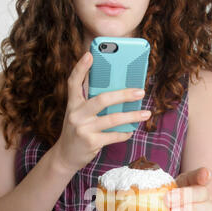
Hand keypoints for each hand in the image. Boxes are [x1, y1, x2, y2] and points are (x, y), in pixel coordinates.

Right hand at [52, 52, 151, 173]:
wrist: (65, 156)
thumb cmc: (77, 131)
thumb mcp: (78, 114)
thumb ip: (90, 102)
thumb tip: (117, 91)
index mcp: (72, 104)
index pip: (73, 82)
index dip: (81, 68)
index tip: (90, 54)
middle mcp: (76, 114)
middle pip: (102, 99)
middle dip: (124, 94)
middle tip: (140, 91)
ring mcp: (83, 129)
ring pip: (113, 119)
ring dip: (132, 116)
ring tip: (146, 113)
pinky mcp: (91, 142)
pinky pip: (113, 136)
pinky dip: (124, 133)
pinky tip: (131, 130)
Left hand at [154, 167, 211, 210]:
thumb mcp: (159, 199)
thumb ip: (154, 194)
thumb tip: (138, 191)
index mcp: (190, 185)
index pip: (200, 177)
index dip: (203, 175)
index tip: (204, 175)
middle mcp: (202, 199)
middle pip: (203, 193)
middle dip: (186, 195)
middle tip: (167, 199)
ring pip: (207, 210)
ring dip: (189, 210)